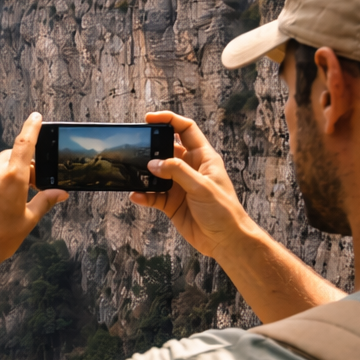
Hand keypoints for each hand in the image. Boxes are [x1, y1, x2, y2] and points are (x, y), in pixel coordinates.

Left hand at [0, 111, 67, 266]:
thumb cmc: (1, 238)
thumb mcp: (28, 220)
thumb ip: (45, 201)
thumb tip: (61, 192)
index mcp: (13, 176)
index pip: (25, 142)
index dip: (32, 127)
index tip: (36, 117)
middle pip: (8, 158)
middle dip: (17, 168)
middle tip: (22, 188)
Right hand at [130, 111, 258, 260]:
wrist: (225, 240)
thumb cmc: (223, 210)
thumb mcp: (202, 187)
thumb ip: (178, 172)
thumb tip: (154, 163)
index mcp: (203, 158)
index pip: (186, 130)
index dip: (169, 120)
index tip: (150, 119)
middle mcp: (190, 169)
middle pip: (167, 149)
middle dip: (151, 147)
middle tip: (137, 147)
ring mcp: (179, 186)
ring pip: (157, 173)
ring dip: (145, 173)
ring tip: (134, 173)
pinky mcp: (171, 203)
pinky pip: (153, 195)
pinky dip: (143, 195)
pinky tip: (137, 196)